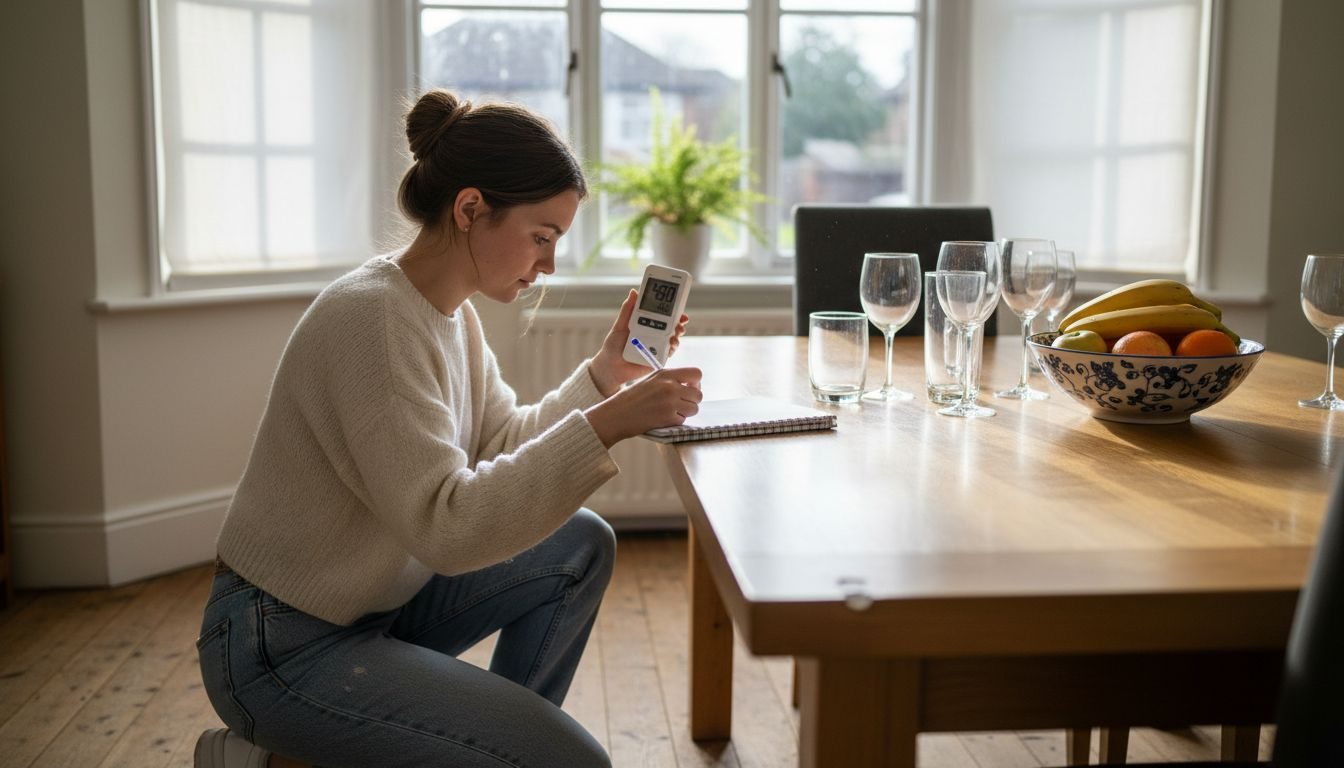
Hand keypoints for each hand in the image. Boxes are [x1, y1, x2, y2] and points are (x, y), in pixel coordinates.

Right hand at [584, 367, 702, 447]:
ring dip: (685, 413)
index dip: (696, 383)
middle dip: (692, 401)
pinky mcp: (668, 417)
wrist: (617, 415)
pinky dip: (675, 421)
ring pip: (694, 408)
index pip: (696, 373)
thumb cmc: (633, 398)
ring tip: (669, 412)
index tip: (688, 389)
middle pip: (699, 394)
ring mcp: (669, 402)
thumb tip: (693, 386)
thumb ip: (670, 380)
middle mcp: (670, 386)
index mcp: (666, 374)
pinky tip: (662, 419)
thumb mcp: (651, 380)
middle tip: (679, 404)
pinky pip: (683, 420)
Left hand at [588, 289, 690, 396]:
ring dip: (677, 335)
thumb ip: (627, 310)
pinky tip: (671, 345)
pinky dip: (672, 348)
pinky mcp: (658, 359)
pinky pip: (669, 353)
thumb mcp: (619, 326)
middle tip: (681, 320)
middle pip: (672, 326)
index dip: (672, 310)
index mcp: (646, 324)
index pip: (662, 315)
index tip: (678, 306)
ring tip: (675, 333)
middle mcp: (654, 335)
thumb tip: (634, 292)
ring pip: (673, 339)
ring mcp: (657, 347)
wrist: (610, 367)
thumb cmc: (613, 347)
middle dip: (679, 322)